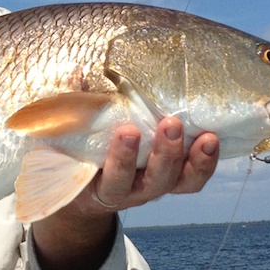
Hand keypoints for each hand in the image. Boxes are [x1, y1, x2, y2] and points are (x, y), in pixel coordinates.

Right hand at [31, 117, 219, 269]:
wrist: (81, 190)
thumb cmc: (67, 161)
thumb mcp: (57, 142)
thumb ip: (66, 113)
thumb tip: (79, 75)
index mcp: (97, 189)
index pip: (111, 180)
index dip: (121, 160)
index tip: (126, 131)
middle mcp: (128, 194)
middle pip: (152, 183)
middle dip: (163, 155)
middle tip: (169, 124)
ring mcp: (150, 189)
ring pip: (177, 184)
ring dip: (193, 161)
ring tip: (204, 135)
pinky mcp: (168, 182)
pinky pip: (191, 182)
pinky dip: (204, 164)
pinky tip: (212, 140)